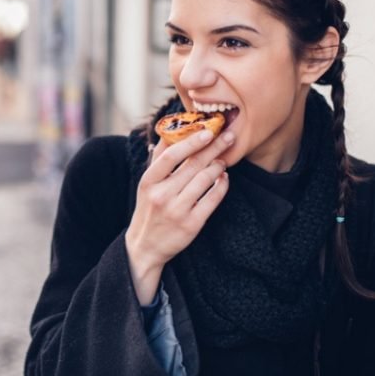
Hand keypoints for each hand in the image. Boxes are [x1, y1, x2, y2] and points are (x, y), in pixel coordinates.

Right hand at [125, 129, 233, 303]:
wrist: (145, 246)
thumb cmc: (149, 207)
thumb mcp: (147, 184)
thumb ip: (159, 158)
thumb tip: (171, 129)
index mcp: (148, 182)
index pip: (171, 156)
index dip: (191, 142)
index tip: (208, 131)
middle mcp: (162, 195)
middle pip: (193, 165)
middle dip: (214, 148)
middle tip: (229, 136)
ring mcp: (177, 211)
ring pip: (205, 180)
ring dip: (218, 166)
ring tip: (223, 160)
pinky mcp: (192, 224)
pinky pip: (213, 199)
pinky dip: (222, 185)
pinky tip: (224, 178)